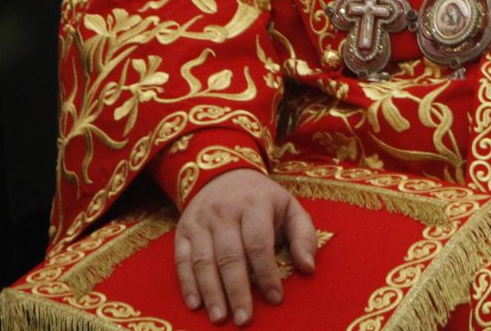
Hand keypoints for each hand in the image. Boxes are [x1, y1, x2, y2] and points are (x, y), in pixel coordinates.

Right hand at [174, 168, 316, 325]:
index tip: (275, 299)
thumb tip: (308, 268)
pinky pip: (182, 260)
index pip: (259, 243)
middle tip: (244, 319)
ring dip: (211, 293)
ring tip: (220, 318)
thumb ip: (303, 236)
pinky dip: (188, 284)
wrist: (223, 174)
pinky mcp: (183, 231)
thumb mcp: (290, 207)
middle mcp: (224, 212)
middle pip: (230, 256)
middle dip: (237, 291)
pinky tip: (196, 305)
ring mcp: (200, 221)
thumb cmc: (263, 199)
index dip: (267, 273)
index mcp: (255, 204)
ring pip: (204, 261)